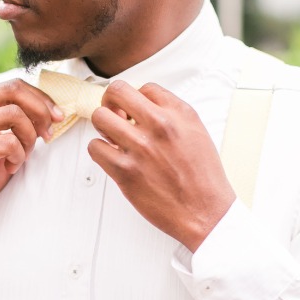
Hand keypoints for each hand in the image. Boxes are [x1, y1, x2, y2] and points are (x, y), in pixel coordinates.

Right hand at [0, 79, 63, 249]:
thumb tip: (51, 109)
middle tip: (48, 134)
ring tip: (22, 156)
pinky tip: (10, 167)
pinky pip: (8, 142)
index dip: (41, 98)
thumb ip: (15, 119)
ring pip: (14, 115)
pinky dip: (18, 156)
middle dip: (40, 111)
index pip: (13, 85)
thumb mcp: (0, 138)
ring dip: (29, 138)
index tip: (58, 116)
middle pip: (13, 91)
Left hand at [89, 81, 234, 251]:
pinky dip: (99, 151)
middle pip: (117, 92)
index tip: (134, 112)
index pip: (145, 87)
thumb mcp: (197, 134)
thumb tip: (145, 107)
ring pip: (100, 117)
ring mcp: (141, 147)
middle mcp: (160, 125)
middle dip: (111, 102)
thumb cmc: (202, 179)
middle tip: (115, 116)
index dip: (136, 99)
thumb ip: (173, 116)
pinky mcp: (125, 171)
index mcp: (180, 114)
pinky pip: (94, 147)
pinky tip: (113, 158)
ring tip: (113, 139)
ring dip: (103, 127)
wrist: (205, 212)